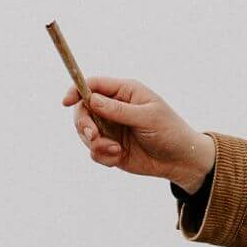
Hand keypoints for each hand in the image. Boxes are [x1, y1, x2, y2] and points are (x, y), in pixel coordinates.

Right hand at [62, 76, 216, 193]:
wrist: (180, 160)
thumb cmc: (170, 131)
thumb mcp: (147, 117)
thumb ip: (118, 109)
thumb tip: (91, 99)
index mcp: (124, 92)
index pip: (92, 85)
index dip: (76, 91)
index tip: (66, 102)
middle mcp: (113, 108)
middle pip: (83, 110)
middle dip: (83, 124)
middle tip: (92, 136)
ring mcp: (111, 129)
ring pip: (85, 133)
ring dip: (95, 144)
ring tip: (116, 151)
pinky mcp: (111, 148)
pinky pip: (94, 152)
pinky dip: (103, 156)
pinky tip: (119, 157)